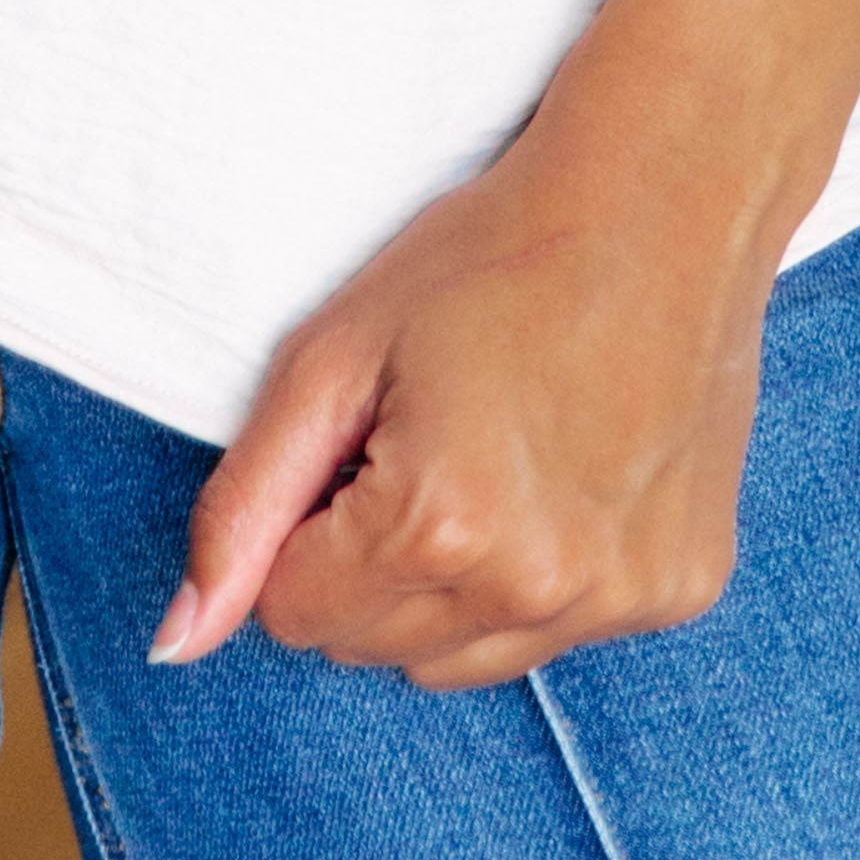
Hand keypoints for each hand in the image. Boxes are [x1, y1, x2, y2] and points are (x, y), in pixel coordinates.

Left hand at [155, 96, 779, 689]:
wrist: (663, 198)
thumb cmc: (492, 254)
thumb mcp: (337, 352)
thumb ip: (247, 503)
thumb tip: (180, 639)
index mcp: (442, 526)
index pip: (297, 615)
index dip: (304, 523)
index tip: (355, 440)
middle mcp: (537, 589)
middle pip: (376, 649)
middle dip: (367, 561)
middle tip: (421, 435)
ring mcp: (620, 600)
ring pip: (464, 661)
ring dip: (452, 586)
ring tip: (491, 455)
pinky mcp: (678, 590)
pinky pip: (561, 633)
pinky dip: (543, 577)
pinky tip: (566, 470)